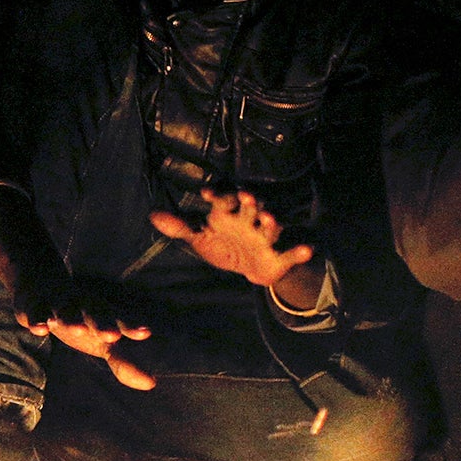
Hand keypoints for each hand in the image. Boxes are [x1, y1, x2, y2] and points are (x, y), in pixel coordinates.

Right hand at [12, 263, 155, 390]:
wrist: (40, 285)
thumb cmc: (80, 320)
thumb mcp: (101, 341)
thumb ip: (124, 363)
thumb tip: (151, 384)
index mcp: (102, 314)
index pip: (120, 320)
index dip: (131, 326)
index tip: (145, 333)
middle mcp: (83, 305)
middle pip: (95, 312)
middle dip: (103, 322)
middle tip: (111, 336)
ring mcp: (58, 303)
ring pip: (65, 309)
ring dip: (71, 318)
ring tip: (77, 329)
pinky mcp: (33, 305)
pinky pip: (35, 311)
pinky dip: (37, 319)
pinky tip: (40, 329)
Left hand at [151, 188, 314, 288]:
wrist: (249, 268)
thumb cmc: (223, 245)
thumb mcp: (200, 238)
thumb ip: (180, 227)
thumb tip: (152, 215)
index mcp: (229, 215)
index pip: (223, 201)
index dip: (216, 196)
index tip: (206, 192)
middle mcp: (249, 222)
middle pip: (251, 208)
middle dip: (250, 202)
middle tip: (246, 195)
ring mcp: (266, 238)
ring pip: (271, 227)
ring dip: (271, 221)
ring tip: (270, 217)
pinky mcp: (279, 256)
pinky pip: (291, 253)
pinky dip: (299, 252)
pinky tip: (307, 249)